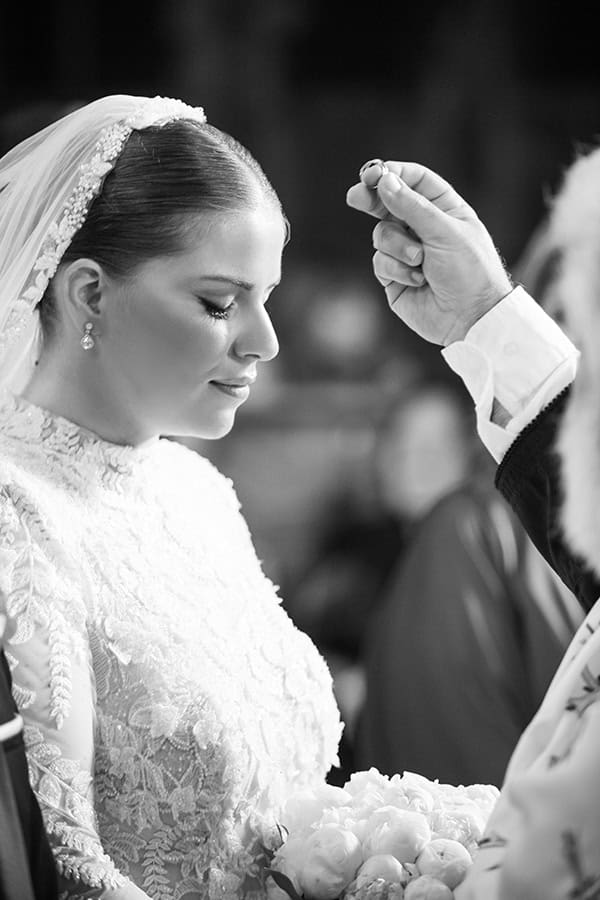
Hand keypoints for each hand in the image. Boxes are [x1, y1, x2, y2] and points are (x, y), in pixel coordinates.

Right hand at [346, 162, 512, 344]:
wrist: (471, 318)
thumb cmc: (470, 271)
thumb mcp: (444, 231)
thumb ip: (412, 206)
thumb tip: (384, 181)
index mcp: (444, 209)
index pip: (414, 180)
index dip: (392, 174)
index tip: (372, 174)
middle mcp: (423, 228)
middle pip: (388, 203)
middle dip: (372, 200)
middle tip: (355, 197)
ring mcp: (407, 253)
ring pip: (381, 235)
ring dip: (397, 246)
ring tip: (419, 261)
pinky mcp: (395, 277)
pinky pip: (380, 262)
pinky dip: (396, 269)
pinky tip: (417, 281)